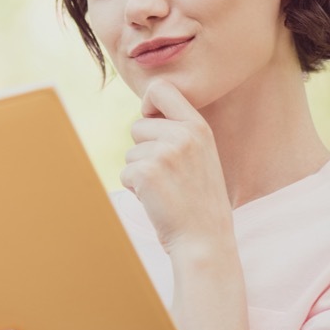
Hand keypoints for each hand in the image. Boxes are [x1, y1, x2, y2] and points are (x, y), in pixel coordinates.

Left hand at [121, 78, 232, 252]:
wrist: (205, 240)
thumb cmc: (199, 200)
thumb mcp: (201, 156)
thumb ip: (180, 132)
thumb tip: (146, 115)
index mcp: (198, 127)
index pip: (161, 89)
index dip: (148, 104)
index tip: (152, 122)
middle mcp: (183, 134)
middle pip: (138, 125)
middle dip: (143, 150)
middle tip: (167, 175)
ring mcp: (165, 152)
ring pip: (130, 152)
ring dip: (140, 172)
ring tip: (166, 189)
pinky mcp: (146, 172)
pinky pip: (125, 173)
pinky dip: (135, 189)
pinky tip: (157, 200)